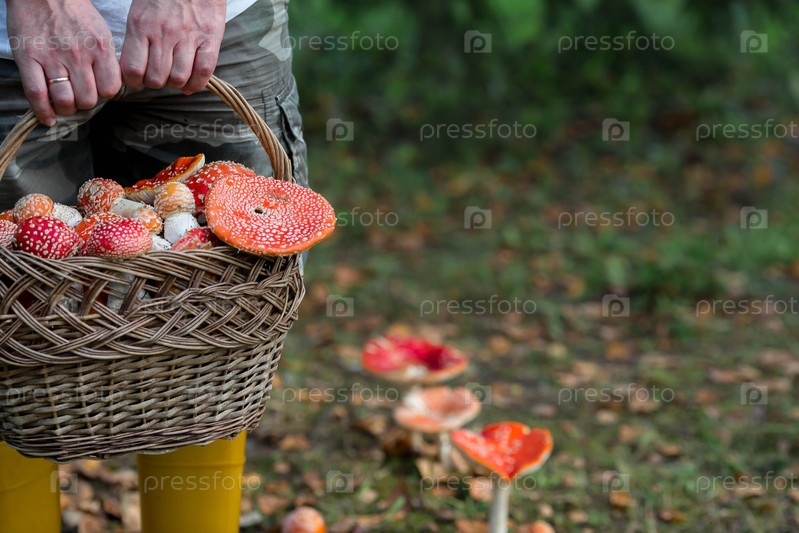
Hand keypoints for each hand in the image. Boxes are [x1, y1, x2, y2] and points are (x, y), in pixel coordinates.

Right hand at [7, 0, 120, 125]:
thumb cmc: (74, 13)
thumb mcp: (100, 32)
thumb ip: (106, 59)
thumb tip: (111, 86)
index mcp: (100, 48)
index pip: (110, 89)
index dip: (104, 94)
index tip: (98, 91)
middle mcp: (78, 55)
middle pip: (88, 99)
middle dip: (84, 104)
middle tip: (78, 98)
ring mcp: (52, 58)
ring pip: (65, 101)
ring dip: (65, 109)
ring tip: (64, 105)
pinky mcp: (28, 58)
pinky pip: (37, 94)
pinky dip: (43, 112)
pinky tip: (47, 118)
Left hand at [120, 0, 225, 93]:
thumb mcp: (139, 11)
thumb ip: (137, 38)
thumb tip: (133, 68)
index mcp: (141, 25)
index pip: (132, 70)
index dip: (133, 81)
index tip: (136, 79)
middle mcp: (164, 33)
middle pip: (156, 79)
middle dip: (155, 83)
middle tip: (157, 77)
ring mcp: (188, 37)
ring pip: (178, 78)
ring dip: (174, 84)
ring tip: (173, 77)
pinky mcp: (209, 38)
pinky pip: (203, 71)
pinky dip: (196, 84)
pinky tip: (190, 84)